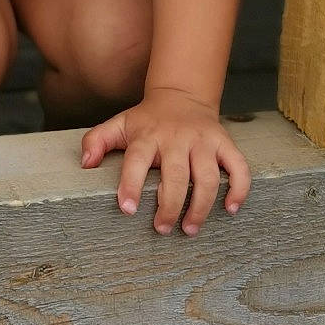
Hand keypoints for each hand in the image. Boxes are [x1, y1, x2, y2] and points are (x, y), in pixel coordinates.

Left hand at [79, 87, 250, 233]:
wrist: (182, 95)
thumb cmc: (147, 120)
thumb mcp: (119, 124)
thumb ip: (97, 141)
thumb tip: (85, 163)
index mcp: (148, 136)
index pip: (136, 161)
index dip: (131, 185)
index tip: (127, 209)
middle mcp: (177, 138)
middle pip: (176, 176)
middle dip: (170, 206)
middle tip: (162, 229)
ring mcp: (203, 141)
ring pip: (208, 177)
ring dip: (201, 207)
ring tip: (190, 229)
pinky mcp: (225, 143)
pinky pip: (239, 167)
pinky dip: (239, 189)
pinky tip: (231, 209)